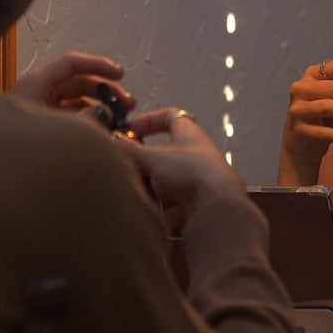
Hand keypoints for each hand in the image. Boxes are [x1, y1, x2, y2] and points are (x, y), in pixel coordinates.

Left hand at [10, 52, 134, 126]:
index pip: (72, 64)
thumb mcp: (51, 129)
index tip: (120, 75)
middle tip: (128, 106)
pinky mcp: (42, 124)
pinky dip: (88, 121)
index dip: (98, 66)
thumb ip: (82, 120)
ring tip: (121, 122)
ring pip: (77, 100)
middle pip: (78, 82)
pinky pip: (70, 115)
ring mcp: (40, 107)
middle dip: (105, 91)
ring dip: (100, 108)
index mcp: (37, 83)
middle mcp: (39, 91)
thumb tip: (106, 113)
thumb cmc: (12, 145)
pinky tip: (104, 132)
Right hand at [123, 107, 243, 233]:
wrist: (218, 204)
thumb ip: (132, 150)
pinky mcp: (198, 202)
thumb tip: (114, 141)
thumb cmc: (190, 171)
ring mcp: (198, 179)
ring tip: (136, 195)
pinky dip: (162, 211)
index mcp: (188, 134)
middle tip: (128, 170)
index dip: (149, 120)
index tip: (130, 129)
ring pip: (167, 182)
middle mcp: (195, 154)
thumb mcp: (155, 158)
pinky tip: (151, 216)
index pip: (169, 117)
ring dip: (151, 189)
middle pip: (164, 155)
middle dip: (144, 165)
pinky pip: (175, 205)